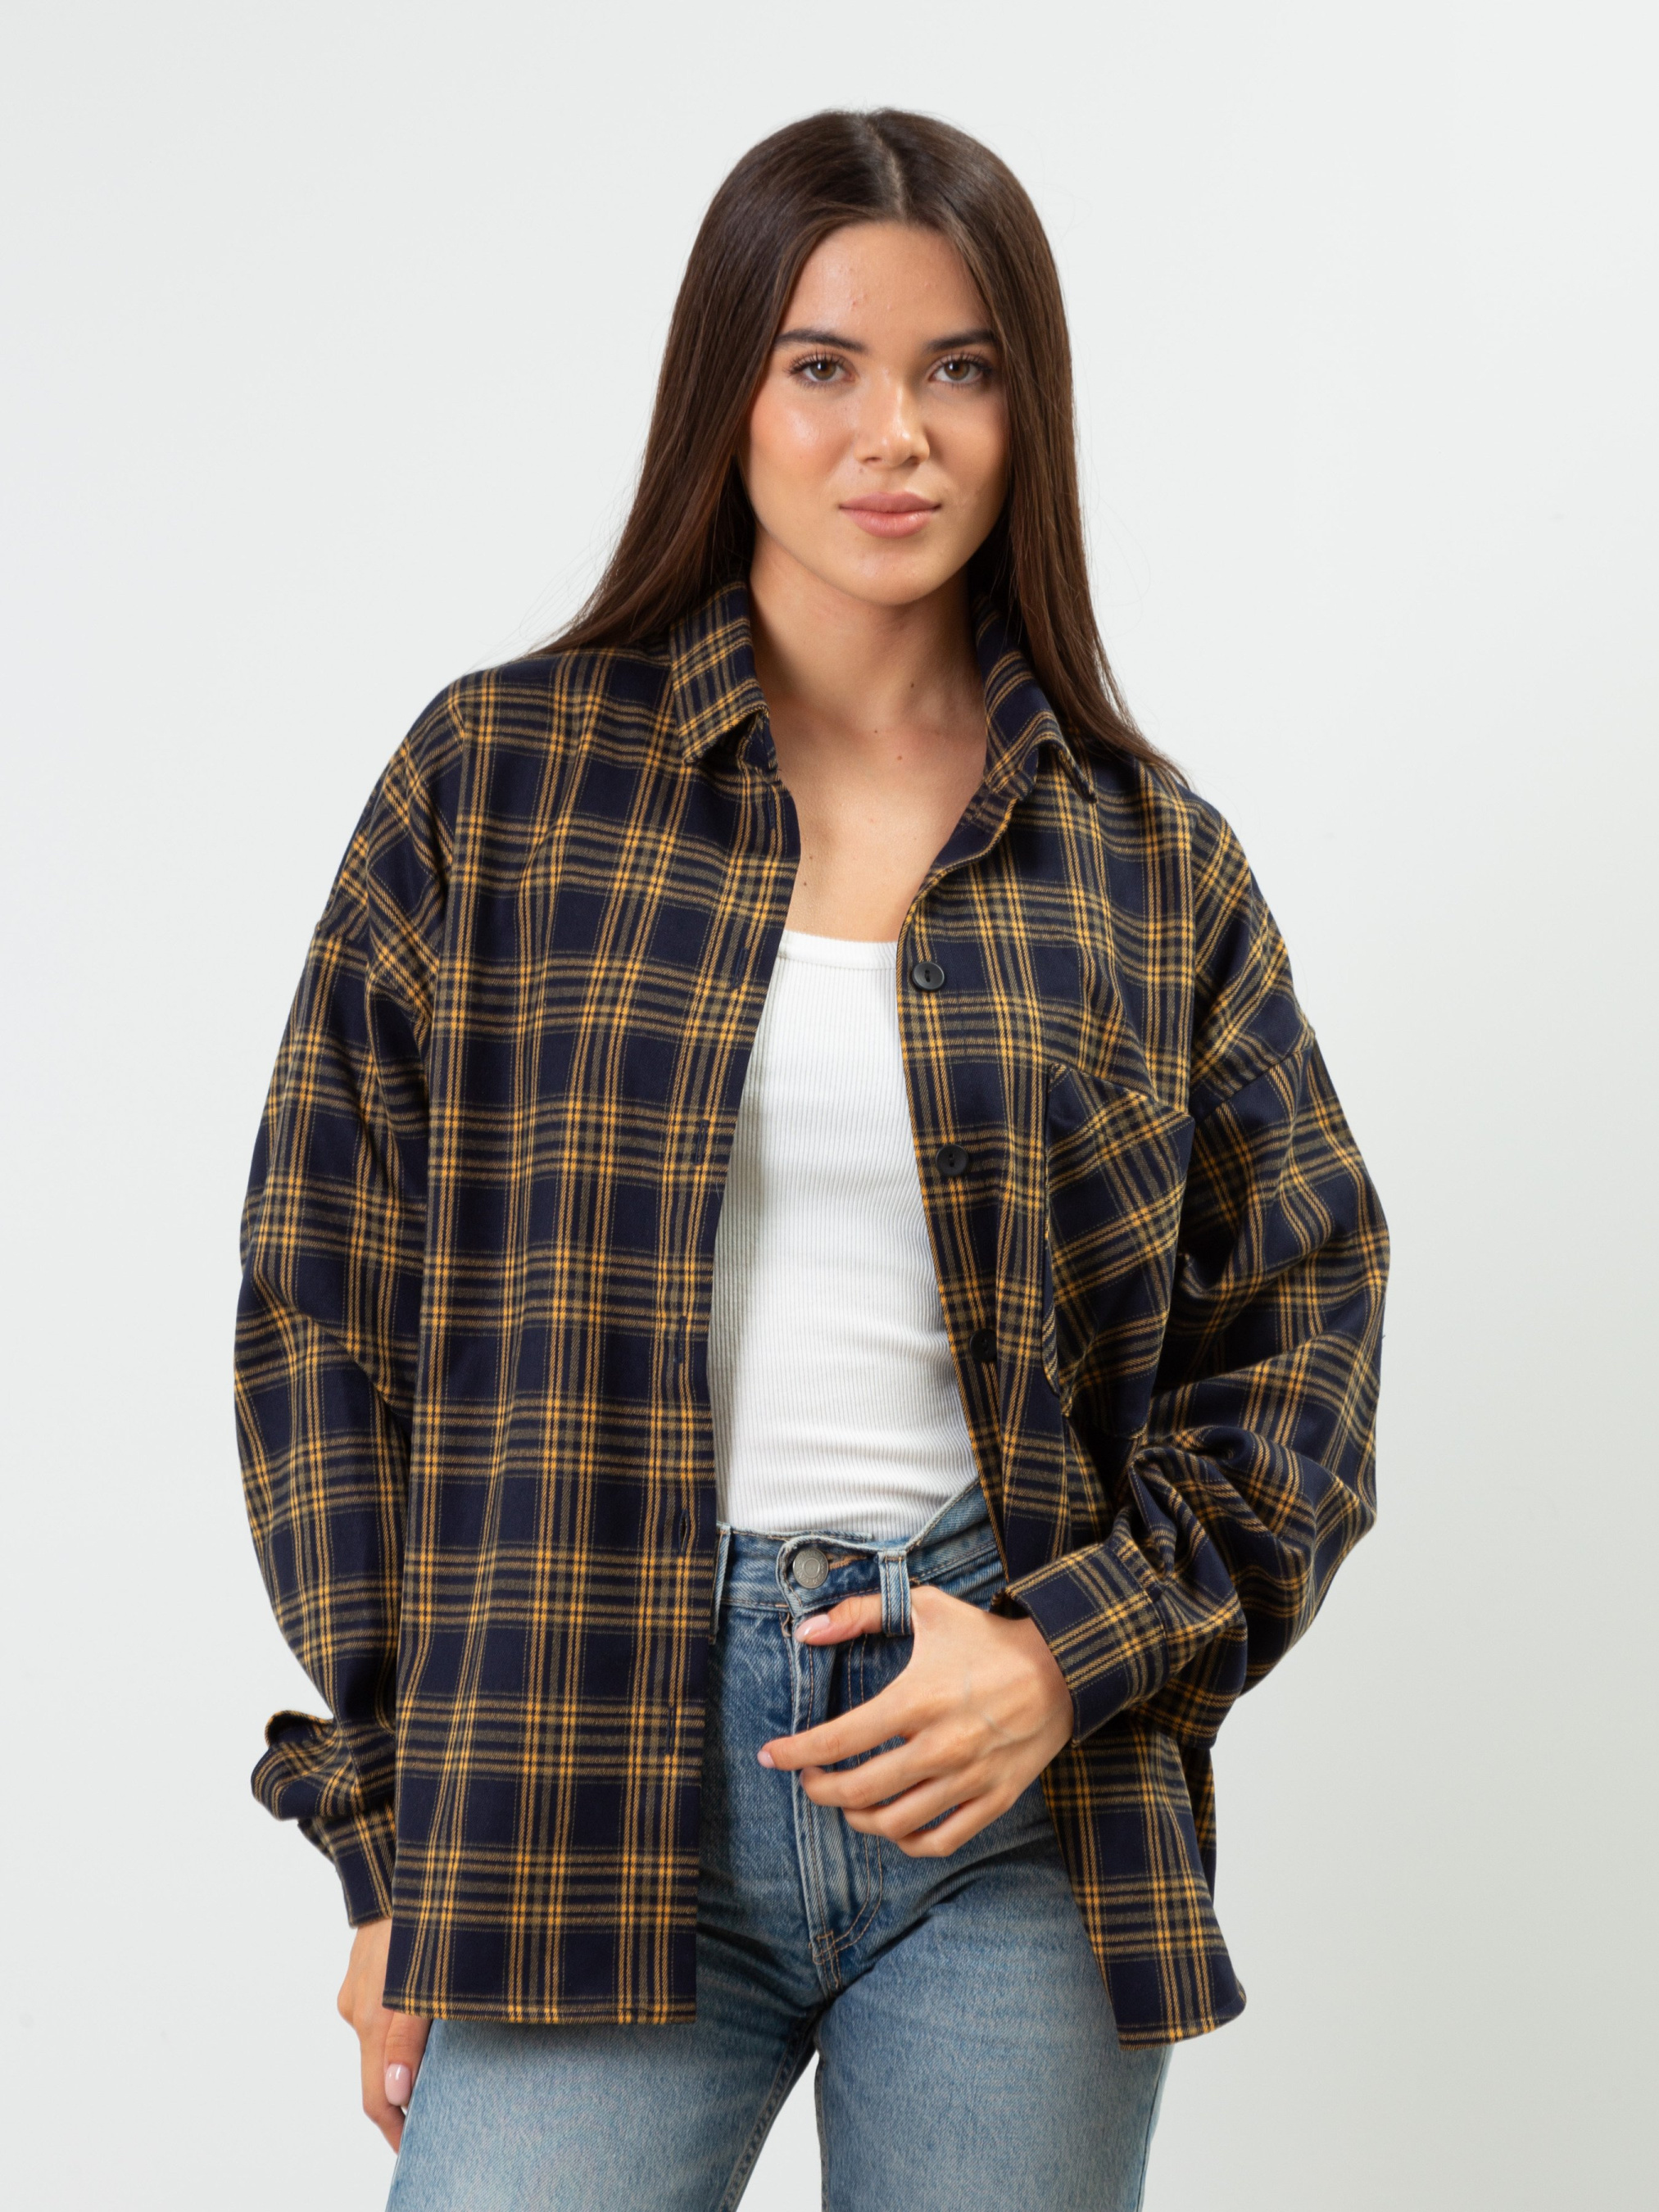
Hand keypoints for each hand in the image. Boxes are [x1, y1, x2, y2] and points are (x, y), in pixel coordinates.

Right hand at [336, 1917, 429, 2151]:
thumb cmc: (423, 1910)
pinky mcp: (363, 1973)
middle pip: (377, 2072)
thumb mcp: (427, 1973)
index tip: (416, 2148)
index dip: (396, 2129)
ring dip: (406, 2055)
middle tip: (441, 2110)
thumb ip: (411, 2034)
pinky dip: (402, 2023)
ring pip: (381, 2040)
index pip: (375, 2097)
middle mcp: (358, 2009)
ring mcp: (357, 1990)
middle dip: (405, 2096)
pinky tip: (429, 2013)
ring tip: (444, 2059)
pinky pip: (381, 2012)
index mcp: (371, 2016)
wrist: (392, 1858)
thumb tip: (397, 2091)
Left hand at [757, 1582, 1074, 1855]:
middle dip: (818, 1790)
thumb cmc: (986, 1637)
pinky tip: (893, 1824)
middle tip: (808, 1779)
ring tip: (846, 1800)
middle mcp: (941, 1746)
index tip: (771, 1755)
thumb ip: (861, 1613)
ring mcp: (969, 1778)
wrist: (1063, 1666)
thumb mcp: (925, 1607)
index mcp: (917, 1700)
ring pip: (895, 1824)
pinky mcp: (995, 1799)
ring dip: (857, 1818)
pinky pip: (941, 1840)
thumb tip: (807, 1629)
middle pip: (859, 1791)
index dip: (795, 1753)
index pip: (839, 1740)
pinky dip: (908, 1842)